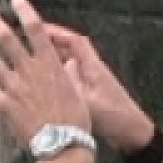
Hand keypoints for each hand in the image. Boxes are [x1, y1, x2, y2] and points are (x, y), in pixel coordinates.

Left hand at [0, 0, 90, 144]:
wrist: (62, 144)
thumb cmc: (76, 120)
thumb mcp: (78, 92)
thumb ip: (70, 75)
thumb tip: (70, 64)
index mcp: (50, 64)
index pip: (35, 30)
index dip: (25, 12)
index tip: (15, 0)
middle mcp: (30, 72)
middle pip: (7, 40)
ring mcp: (15, 88)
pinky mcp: (7, 106)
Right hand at [44, 23, 153, 153]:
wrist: (132, 134)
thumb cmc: (113, 117)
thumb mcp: (88, 101)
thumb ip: (72, 82)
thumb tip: (57, 63)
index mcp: (93, 67)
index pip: (75, 41)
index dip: (57, 32)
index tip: (39, 29)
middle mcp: (93, 70)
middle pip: (71, 49)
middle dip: (51, 43)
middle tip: (30, 42)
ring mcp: (92, 81)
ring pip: (70, 63)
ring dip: (54, 59)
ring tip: (32, 60)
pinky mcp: (91, 93)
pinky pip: (71, 77)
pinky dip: (58, 75)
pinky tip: (45, 82)